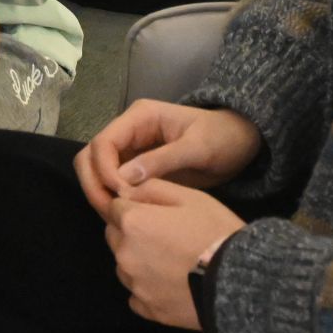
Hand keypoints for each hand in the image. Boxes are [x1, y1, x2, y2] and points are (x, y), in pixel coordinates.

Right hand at [74, 99, 262, 219]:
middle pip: (92, 154)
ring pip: (97, 168)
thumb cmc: (223, 139)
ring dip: (99, 190)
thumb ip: (162, 160)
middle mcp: (129, 130)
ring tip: (114, 215)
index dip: (104, 169)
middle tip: (108, 210)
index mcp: (140, 117)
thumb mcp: (198, 148)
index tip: (120, 194)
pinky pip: (113, 180)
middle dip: (94, 181)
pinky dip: (112, 196)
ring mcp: (131, 148)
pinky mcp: (137, 167)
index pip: (104, 141)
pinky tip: (124, 213)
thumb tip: (124, 179)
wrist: (241, 142)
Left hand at [104, 180, 245, 329]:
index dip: (134, 207)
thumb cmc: (215, 232)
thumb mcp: (190, 197)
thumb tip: (126, 191)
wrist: (240, 282)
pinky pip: (136, 295)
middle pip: (115, 236)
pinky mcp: (148, 309)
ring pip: (124, 266)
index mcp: (132, 222)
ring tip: (170, 262)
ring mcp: (135, 284)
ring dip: (138, 261)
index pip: (115, 207)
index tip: (155, 213)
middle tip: (164, 236)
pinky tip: (170, 285)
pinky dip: (147, 289)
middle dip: (131, 232)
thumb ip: (151, 188)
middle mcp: (124, 254)